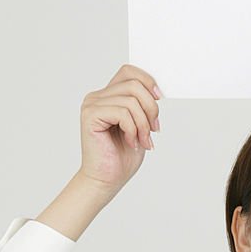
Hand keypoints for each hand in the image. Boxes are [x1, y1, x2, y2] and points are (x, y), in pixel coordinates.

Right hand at [78, 63, 161, 192]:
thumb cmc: (122, 154)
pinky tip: (131, 143)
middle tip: (154, 129)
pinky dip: (133, 129)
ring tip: (142, 140)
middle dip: (151, 108)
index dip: (148, 81)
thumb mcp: (140, 124)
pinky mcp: (90, 116)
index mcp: (108, 95)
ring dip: (143, 123)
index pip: (129, 71)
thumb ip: (143, 104)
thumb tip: (157, 90)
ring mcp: (92, 105)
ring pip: (131, 100)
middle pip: (134, 84)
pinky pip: (122, 113)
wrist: (107, 179)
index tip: (160, 98)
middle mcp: (97, 96)